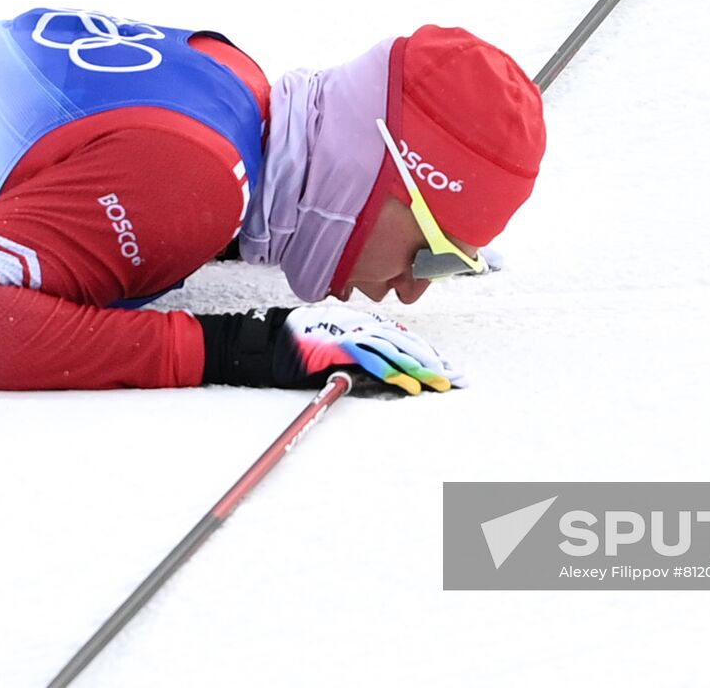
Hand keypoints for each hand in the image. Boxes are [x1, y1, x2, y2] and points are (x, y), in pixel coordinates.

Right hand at [196, 306, 464, 393]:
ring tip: (441, 384)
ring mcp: (346, 336)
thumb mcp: (324, 340)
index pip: (397, 336)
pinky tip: (410, 387)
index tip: (443, 366)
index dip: (422, 352)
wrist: (255, 342)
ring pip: (394, 352)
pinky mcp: (336, 349)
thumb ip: (351, 348)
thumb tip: (376, 364)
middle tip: (455, 378)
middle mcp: (355, 325)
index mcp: (355, 322)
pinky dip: (393, 375)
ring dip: (420, 370)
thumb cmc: (284, 343)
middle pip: (403, 343)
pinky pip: (371, 363)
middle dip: (430, 362)